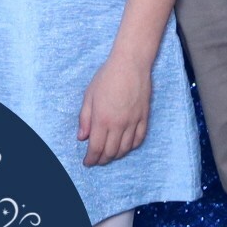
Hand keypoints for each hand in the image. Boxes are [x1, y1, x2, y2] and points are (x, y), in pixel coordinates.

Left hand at [77, 51, 150, 166]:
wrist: (131, 63)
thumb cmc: (107, 76)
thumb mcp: (89, 95)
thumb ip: (85, 118)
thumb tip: (82, 137)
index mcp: (102, 119)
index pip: (96, 148)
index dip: (91, 159)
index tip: (87, 162)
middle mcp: (119, 124)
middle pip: (111, 152)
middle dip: (102, 159)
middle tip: (97, 160)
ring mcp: (133, 121)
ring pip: (125, 148)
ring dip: (116, 155)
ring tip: (110, 155)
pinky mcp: (144, 117)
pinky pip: (139, 139)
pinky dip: (132, 147)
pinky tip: (126, 146)